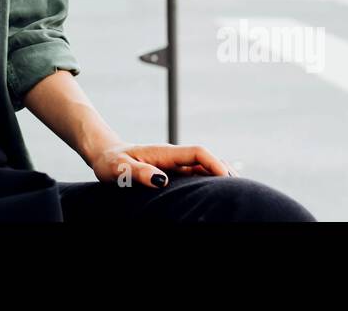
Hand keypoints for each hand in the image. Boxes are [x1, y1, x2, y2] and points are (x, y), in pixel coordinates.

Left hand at [87, 141, 235, 186]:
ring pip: (203, 168)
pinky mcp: (173, 172)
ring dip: (219, 177)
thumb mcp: (120, 169)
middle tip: (241, 188)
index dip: (213, 162)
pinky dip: (209, 182)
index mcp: (164, 153)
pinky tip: (216, 194)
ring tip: (235, 193)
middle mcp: (173, 157)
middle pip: (206, 159)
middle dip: (224, 171)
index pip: (196, 152)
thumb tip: (161, 180)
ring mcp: (175, 164)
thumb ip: (138, 173)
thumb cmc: (111, 163)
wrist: (106, 156)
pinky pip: (195, 175)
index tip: (226, 177)